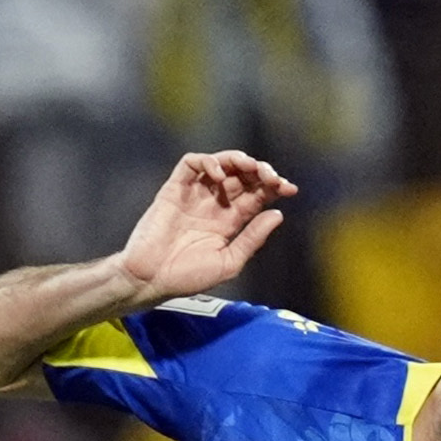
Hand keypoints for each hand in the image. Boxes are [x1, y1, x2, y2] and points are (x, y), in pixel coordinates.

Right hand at [113, 152, 294, 301]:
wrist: (150, 280)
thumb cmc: (186, 278)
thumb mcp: (229, 262)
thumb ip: (252, 238)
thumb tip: (277, 214)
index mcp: (229, 221)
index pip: (257, 195)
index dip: (275, 187)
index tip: (290, 189)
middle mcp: (214, 204)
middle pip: (242, 176)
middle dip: (260, 171)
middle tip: (271, 176)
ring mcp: (194, 195)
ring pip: (220, 164)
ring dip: (238, 160)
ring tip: (249, 167)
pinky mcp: (173, 190)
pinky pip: (190, 165)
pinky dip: (207, 162)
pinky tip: (219, 174)